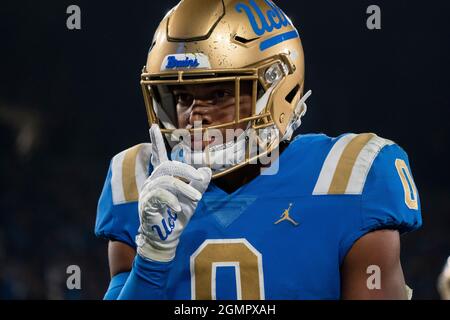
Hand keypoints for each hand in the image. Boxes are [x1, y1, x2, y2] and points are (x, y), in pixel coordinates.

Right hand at [135, 124, 211, 261]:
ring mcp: (148, 192)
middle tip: (200, 179)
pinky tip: (180, 209)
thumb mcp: (193, 199)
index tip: (152, 125)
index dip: (156, 141)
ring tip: (197, 199)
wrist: (167, 238)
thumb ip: (199, 184)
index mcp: (162, 178)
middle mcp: (153, 181)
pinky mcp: (146, 203)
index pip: (158, 156)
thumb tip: (206, 169)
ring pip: (167, 181)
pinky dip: (172, 200)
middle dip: (186, 170)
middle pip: (168, 166)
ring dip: (185, 189)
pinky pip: (160, 195)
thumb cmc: (178, 217)